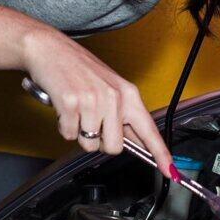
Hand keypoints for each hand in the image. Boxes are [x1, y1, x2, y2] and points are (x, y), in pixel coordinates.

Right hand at [18, 27, 173, 170]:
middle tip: (91, 121)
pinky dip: (64, 127)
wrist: (49, 49)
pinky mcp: (71, 104)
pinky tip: (64, 108)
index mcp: (128, 93)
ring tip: (77, 111)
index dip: (160, 153)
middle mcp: (114, 97)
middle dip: (101, 142)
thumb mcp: (110, 86)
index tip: (170, 171)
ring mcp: (93, 101)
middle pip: (115, 147)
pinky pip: (69, 135)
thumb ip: (123, 114)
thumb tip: (136, 142)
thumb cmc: (78, 67)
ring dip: (80, 133)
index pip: (148, 129)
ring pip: (90, 144)